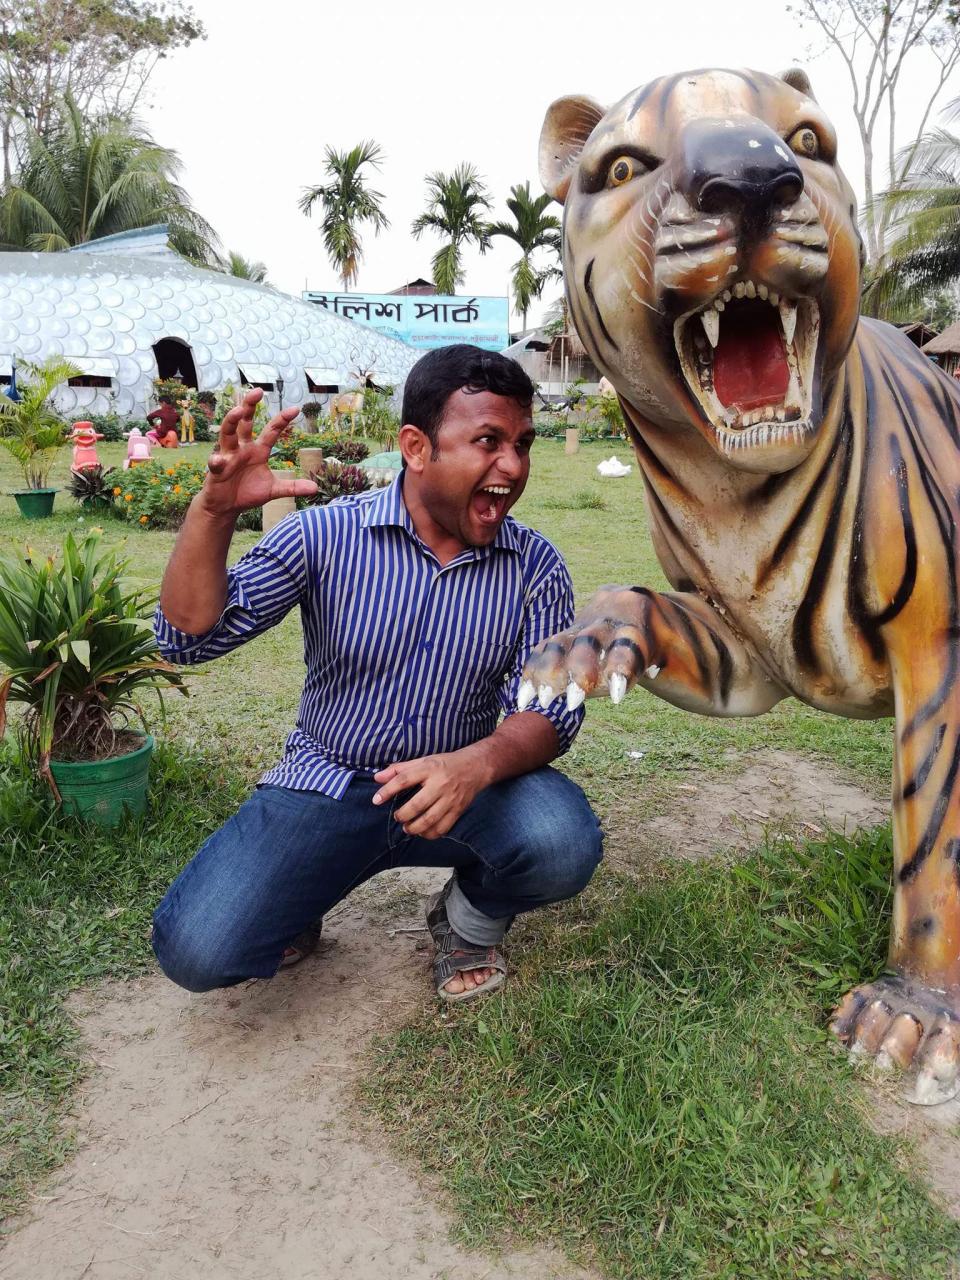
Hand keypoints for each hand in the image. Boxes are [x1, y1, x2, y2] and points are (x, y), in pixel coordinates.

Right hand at [200, 389, 317, 516]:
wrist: (228, 507)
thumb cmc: (248, 492)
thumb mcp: (273, 490)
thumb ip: (292, 487)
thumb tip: (314, 488)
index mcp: (258, 450)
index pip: (271, 431)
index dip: (282, 420)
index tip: (295, 409)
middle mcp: (242, 448)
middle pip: (245, 423)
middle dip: (250, 406)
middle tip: (257, 392)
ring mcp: (228, 457)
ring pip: (227, 434)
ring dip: (231, 422)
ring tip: (238, 411)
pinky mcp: (216, 470)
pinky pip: (216, 463)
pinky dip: (216, 460)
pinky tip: (218, 460)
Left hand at [372, 751, 486, 838]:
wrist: (476, 767)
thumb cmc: (445, 764)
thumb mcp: (423, 760)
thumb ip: (400, 769)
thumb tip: (377, 778)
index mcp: (429, 768)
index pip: (404, 780)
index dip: (387, 790)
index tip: (376, 800)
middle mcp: (440, 784)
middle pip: (417, 805)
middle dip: (403, 815)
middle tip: (397, 817)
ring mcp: (450, 799)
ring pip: (429, 820)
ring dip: (414, 828)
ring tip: (407, 827)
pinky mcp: (458, 810)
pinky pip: (442, 828)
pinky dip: (430, 834)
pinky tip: (423, 832)